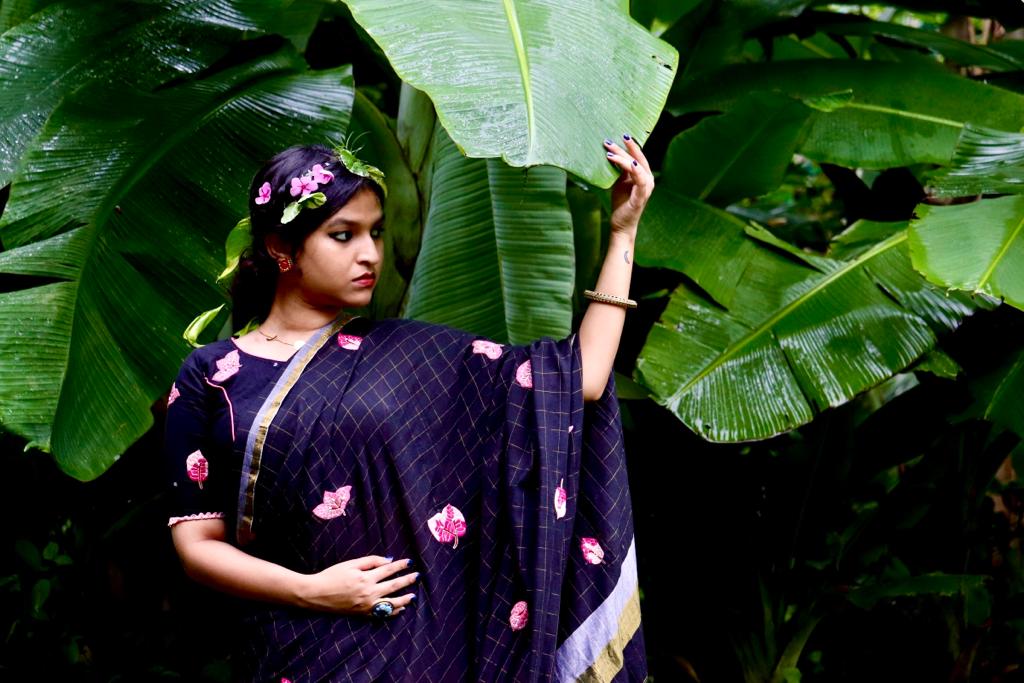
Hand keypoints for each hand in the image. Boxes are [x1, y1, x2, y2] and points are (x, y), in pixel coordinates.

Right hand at [298, 555, 417, 616]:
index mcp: (366, 578)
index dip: (400, 565)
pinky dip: (392, 612)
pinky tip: (400, 609)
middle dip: (407, 580)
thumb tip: (388, 561)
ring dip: (404, 598)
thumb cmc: (331, 576)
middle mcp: (369, 592)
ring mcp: (366, 605)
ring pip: (391, 603)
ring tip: (413, 595)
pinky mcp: (362, 614)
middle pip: (394, 585)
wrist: (316, 594)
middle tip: (417, 576)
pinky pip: (382, 614)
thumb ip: (370, 561)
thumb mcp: (350, 564)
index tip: (409, 562)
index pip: (388, 570)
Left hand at [603, 135, 654, 235]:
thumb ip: (620, 169)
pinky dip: (635, 170)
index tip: (619, 135)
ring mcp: (646, 188)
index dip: (630, 145)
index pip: (637, 156)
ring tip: (610, 152)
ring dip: (623, 158)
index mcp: (643, 175)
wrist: (621, 224)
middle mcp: (648, 179)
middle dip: (626, 147)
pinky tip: (628, 163)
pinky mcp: (641, 196)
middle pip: (637, 158)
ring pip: (637, 167)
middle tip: (613, 139)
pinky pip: (640, 180)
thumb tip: (612, 154)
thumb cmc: (621, 203)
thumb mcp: (620, 182)